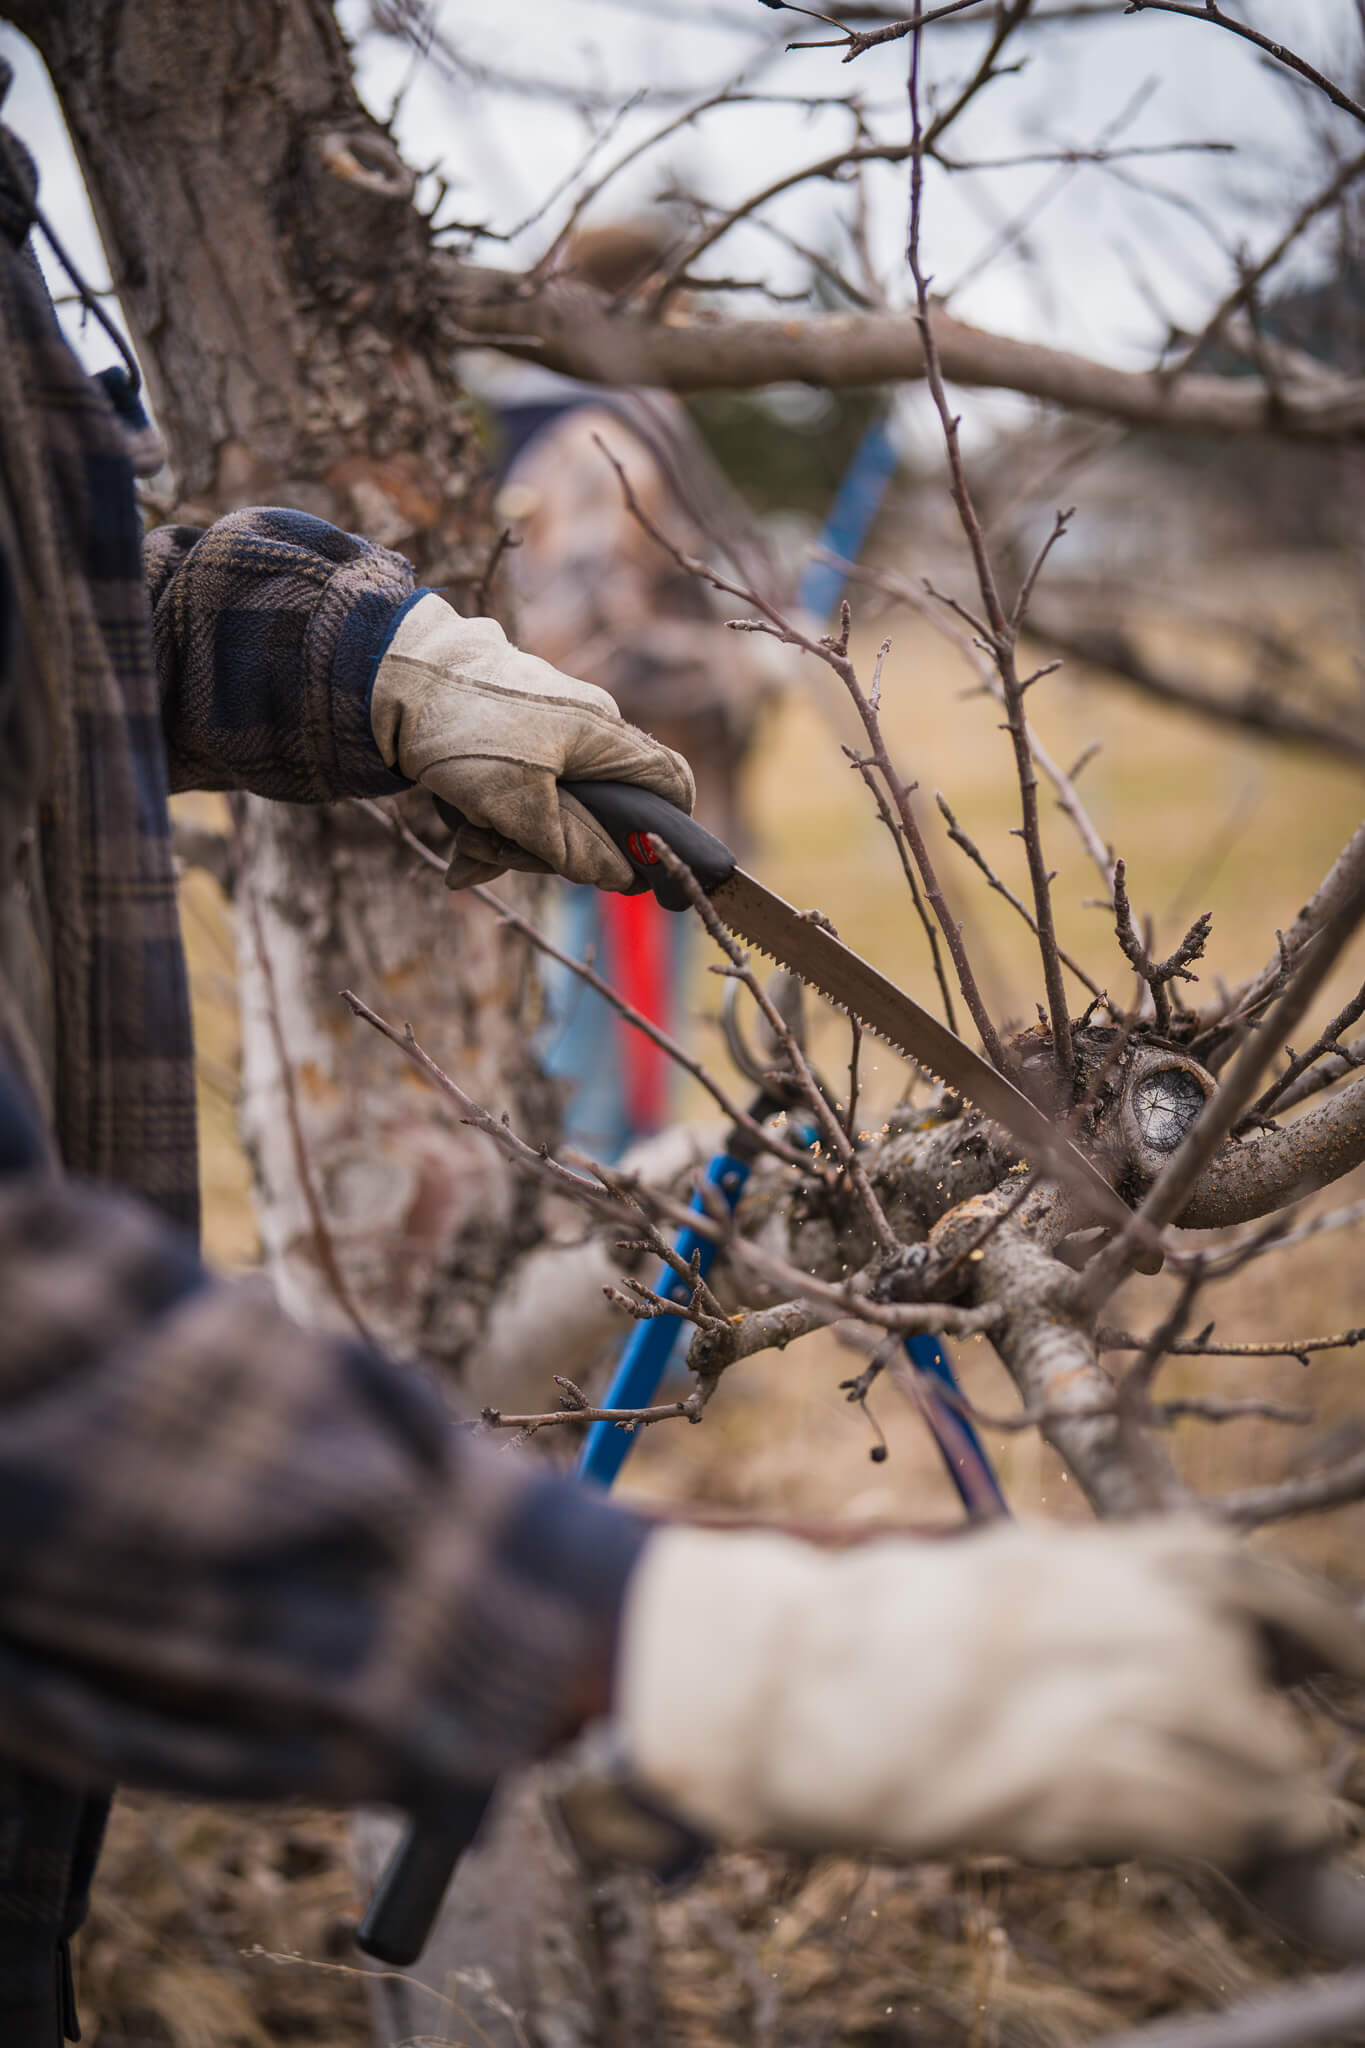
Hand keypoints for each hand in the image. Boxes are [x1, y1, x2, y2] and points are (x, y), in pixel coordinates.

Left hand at [369, 593, 694, 888]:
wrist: (395, 672)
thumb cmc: (466, 734)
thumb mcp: (518, 808)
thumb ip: (573, 849)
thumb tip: (620, 877)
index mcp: (603, 734)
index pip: (669, 784)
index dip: (664, 831)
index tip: (633, 866)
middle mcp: (586, 724)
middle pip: (599, 809)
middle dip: (553, 846)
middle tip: (502, 850)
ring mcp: (548, 723)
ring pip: (550, 805)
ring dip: (509, 834)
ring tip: (465, 832)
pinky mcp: (511, 726)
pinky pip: (517, 787)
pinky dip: (488, 812)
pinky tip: (457, 822)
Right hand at [614, 1517, 1364, 1869]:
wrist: (784, 1682)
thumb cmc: (895, 1641)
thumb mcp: (1017, 1592)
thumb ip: (1112, 1614)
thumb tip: (1220, 1668)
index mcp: (1084, 1553)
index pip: (1244, 1573)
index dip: (1325, 1630)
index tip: (1359, 1674)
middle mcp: (1092, 1601)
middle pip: (1247, 1669)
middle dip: (1283, 1733)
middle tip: (1304, 1781)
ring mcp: (1074, 1682)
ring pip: (1241, 1742)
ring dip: (1271, 1793)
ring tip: (1274, 1819)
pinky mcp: (1056, 1772)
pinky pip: (1193, 1815)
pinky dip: (1235, 1834)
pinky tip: (1244, 1843)